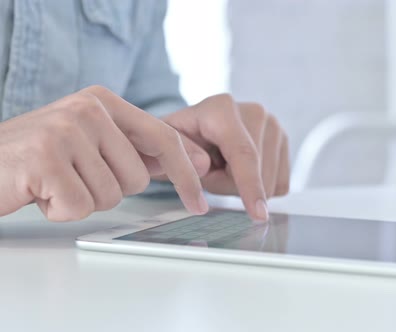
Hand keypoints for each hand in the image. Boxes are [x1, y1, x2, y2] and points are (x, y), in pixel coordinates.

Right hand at [0, 86, 206, 220]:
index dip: (186, 173)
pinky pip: (80, 207)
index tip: (200, 200)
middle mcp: (87, 109)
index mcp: (102, 100)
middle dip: (109, 190)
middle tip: (74, 177)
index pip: (163, 138)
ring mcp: (65, 131)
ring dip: (83, 200)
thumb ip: (137, 149)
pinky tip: (39, 193)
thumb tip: (196, 162)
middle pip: (138, 178)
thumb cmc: (37, 159)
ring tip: (54, 182)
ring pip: (111, 196)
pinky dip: (60, 211)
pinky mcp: (45, 159)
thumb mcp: (91, 144)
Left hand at [163, 94, 289, 221]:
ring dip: (244, 188)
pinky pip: (280, 184)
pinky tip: (241, 170)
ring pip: (271, 182)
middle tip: (210, 172)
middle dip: (231, 186)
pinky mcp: (283, 141)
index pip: (243, 153)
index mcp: (222, 109)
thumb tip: (205, 165)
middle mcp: (254, 111)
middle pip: (258, 172)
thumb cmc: (180, 143)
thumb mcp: (167, 150)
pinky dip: (260, 187)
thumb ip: (183, 158)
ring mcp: (273, 125)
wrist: (194, 131)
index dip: (251, 186)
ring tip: (224, 168)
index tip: (258, 215)